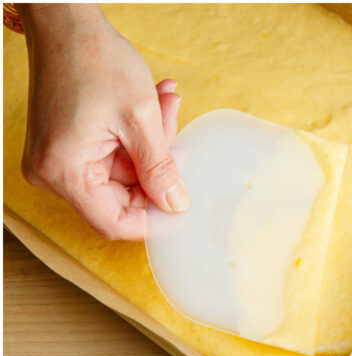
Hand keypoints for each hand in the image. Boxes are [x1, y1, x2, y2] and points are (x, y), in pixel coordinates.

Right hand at [18, 4, 185, 239]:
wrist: (66, 23)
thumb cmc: (94, 60)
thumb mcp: (140, 118)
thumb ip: (159, 168)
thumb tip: (176, 205)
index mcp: (64, 172)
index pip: (114, 222)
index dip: (154, 218)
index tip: (184, 204)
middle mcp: (53, 172)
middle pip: (121, 194)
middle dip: (157, 164)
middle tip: (175, 128)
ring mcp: (59, 158)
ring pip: (123, 170)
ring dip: (152, 140)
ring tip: (165, 101)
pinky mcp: (67, 145)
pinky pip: (113, 152)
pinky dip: (138, 132)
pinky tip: (155, 100)